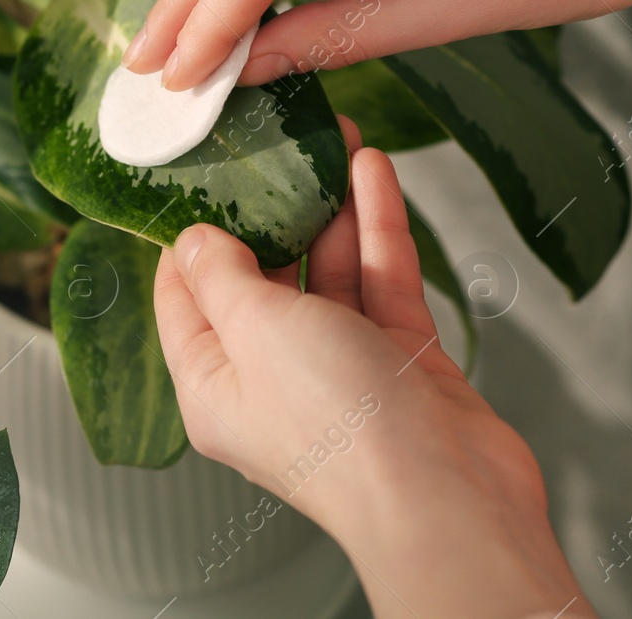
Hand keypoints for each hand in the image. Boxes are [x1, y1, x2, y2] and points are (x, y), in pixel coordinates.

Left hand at [154, 118, 591, 618]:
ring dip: (334, 208)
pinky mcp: (401, 361)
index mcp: (214, 386)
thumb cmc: (339, 425)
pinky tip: (375, 173)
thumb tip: (193, 240)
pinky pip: (380, 281)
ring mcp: (341, 369)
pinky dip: (377, 229)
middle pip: (263, 279)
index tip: (196, 172)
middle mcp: (273, 378)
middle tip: (281, 143)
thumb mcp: (255, 330)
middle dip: (275, 208)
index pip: (184, 299)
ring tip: (338, 140)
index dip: (190, 236)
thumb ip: (222, 277)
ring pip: (329, 273)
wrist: (446, 492)